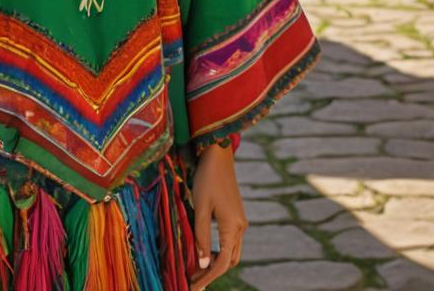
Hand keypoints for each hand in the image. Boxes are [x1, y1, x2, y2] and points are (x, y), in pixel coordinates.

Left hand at [190, 143, 246, 289]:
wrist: (218, 155)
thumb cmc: (206, 179)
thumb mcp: (200, 207)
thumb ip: (201, 236)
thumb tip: (202, 263)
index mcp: (233, 227)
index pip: (222, 263)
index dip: (208, 277)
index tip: (193, 286)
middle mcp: (240, 227)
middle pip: (230, 260)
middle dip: (213, 272)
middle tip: (193, 279)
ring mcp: (240, 220)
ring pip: (232, 251)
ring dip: (216, 262)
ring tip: (197, 268)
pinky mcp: (236, 214)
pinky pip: (230, 240)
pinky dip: (219, 250)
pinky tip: (205, 249)